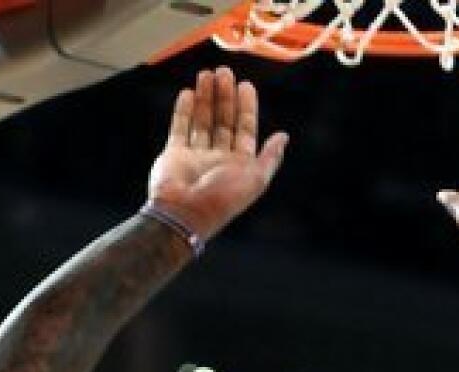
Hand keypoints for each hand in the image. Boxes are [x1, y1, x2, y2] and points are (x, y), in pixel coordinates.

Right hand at [147, 68, 287, 243]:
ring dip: (206, 98)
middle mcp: (218, 159)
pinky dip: (183, 110)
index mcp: (239, 165)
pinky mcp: (175, 154)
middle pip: (224, 121)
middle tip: (225, 72)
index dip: (246, 107)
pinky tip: (188, 93)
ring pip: (202, 121)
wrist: (186, 213)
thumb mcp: (256, 179)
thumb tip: (284, 137)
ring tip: (206, 74)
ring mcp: (196, 156)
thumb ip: (270, 157)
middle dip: (225, 96)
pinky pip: (180, 128)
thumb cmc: (222, 199)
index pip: (245, 130)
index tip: (245, 85)